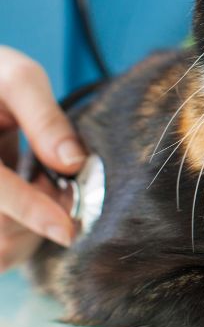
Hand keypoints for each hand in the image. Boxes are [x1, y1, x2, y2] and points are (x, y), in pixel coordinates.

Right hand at [0, 47, 83, 271]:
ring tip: (41, 183)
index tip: (68, 229)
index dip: (30, 211)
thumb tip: (73, 162)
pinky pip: (2, 245)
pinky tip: (31, 194)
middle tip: (61, 182)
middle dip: (39, 214)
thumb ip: (45, 118)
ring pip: (1, 246)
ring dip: (30, 226)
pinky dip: (23, 228)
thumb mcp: (17, 80)